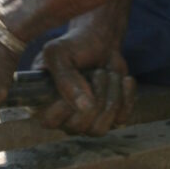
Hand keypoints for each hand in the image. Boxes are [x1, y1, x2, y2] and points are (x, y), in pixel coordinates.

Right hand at [35, 3, 136, 135]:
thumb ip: (65, 79)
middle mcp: (63, 117)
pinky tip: (123, 80)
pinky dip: (126, 96)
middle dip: (94, 95)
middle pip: (77, 127)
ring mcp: (86, 120)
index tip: (78, 80)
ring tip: (108, 75)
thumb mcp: (59, 52)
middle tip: (97, 73)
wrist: (101, 39)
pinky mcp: (109, 117)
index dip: (65, 105)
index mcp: (42, 102)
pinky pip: (121, 119)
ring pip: (99, 129)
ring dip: (110, 96)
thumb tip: (84, 107)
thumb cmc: (75, 45)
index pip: (49, 121)